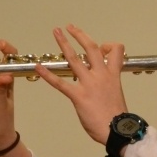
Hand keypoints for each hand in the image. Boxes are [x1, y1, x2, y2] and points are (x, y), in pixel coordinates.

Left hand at [35, 25, 127, 144]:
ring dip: (64, 43)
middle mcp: (101, 75)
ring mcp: (89, 84)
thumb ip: (108, 86)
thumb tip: (101, 84)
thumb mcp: (117, 95)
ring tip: (56, 32)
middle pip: (91, 48)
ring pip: (75, 59)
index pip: (115, 52)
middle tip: (70, 27)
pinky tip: (39, 67)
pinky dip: (47, 74)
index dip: (109, 46)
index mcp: (113, 75)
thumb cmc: (117, 117)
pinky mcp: (78, 96)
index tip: (104, 48)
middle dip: (80, 35)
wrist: (118, 129)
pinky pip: (60, 83)